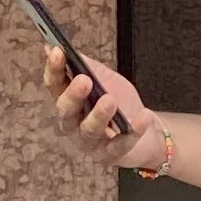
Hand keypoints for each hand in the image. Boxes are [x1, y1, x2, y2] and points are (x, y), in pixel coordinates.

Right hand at [42, 44, 158, 172]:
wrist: (146, 131)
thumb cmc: (119, 102)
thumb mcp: (104, 79)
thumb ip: (86, 65)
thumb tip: (58, 45)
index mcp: (68, 102)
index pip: (54, 86)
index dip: (54, 69)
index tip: (57, 51)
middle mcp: (73, 124)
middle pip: (66, 111)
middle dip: (73, 94)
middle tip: (84, 80)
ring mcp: (91, 142)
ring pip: (89, 130)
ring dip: (98, 115)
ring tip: (109, 100)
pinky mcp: (111, 155)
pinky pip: (120, 144)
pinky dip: (133, 130)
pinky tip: (142, 116)